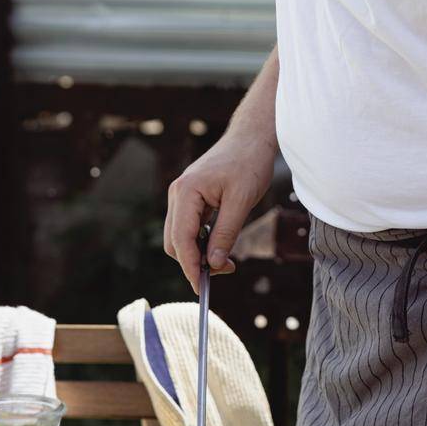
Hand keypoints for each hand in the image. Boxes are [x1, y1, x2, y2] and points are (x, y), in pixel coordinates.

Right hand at [164, 129, 276, 292]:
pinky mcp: (191, 197)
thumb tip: (214, 265)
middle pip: (175, 241)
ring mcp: (182, 195)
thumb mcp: (241, 201)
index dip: (190, 267)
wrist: (251, 137)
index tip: (201, 288)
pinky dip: (202, 241)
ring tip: (227, 259)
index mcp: (186, 192)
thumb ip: (226, 233)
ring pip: (180, 236)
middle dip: (195, 261)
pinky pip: (189, 227)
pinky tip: (221, 243)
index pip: (180, 239)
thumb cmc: (248, 162)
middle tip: (226, 269)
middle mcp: (178, 194)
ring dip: (199, 252)